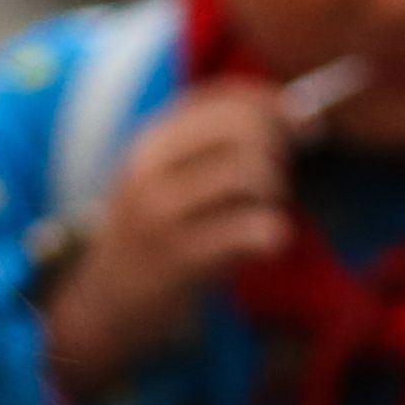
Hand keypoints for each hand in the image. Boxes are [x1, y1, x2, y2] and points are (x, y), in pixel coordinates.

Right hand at [32, 80, 301, 404]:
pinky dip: (273, 236)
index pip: (223, 97)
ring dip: (274, 196)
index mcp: (150, 141)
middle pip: (243, 130)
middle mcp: (150, 169)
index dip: (272, 105)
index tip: (299, 127)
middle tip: (273, 182)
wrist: (104, 307)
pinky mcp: (181, 259)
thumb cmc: (152, 236)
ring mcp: (162, 214)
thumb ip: (218, 143)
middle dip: (277, 151)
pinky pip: (255, 230)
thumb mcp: (166, 178)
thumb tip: (301, 114)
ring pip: (253, 175)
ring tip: (261, 215)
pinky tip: (261, 246)